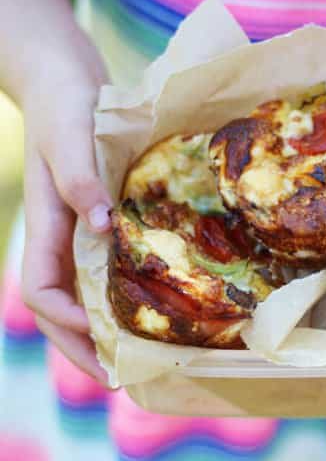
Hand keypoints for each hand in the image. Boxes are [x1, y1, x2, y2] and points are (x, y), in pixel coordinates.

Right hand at [21, 63, 111, 384]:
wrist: (67, 80)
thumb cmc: (66, 105)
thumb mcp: (71, 136)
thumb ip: (80, 180)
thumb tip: (100, 226)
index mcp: (45, 228)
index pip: (42, 293)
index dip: (66, 324)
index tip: (102, 338)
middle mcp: (60, 241)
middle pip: (60, 312)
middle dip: (83, 348)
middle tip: (121, 379)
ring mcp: (77, 237)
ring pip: (81, 299)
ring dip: (102, 333)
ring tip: (137, 361)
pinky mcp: (98, 227)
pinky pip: (103, 276)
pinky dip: (118, 301)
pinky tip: (148, 312)